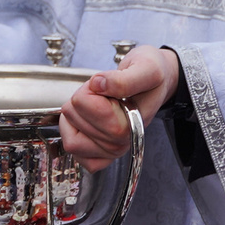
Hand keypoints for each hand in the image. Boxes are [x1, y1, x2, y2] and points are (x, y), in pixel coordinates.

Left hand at [60, 46, 178, 170]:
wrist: (156, 85)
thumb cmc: (151, 77)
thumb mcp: (146, 69)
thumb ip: (123, 79)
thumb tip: (97, 85)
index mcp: (129, 126)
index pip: (82, 102)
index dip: (91, 87)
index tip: (108, 85)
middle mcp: (120, 143)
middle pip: (71, 114)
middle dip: (83, 98)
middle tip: (105, 94)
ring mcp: (109, 151)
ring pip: (68, 133)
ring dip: (76, 115)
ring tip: (97, 106)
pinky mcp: (99, 154)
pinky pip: (72, 148)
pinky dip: (73, 133)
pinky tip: (88, 122)